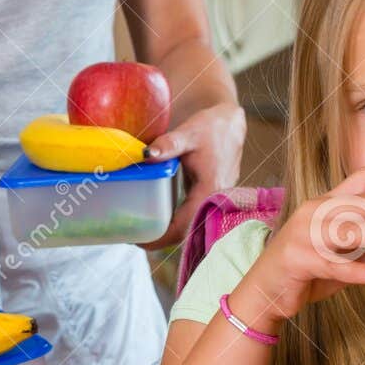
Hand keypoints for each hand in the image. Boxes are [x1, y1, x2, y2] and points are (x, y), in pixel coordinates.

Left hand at [141, 101, 246, 247]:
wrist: (230, 123)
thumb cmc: (211, 128)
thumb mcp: (188, 134)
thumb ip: (169, 145)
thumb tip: (146, 155)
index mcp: (210, 190)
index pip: (184, 226)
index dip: (161, 238)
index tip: (140, 241)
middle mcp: (215, 200)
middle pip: (186, 231)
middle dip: (161, 239)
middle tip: (134, 237)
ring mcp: (215, 200)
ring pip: (190, 224)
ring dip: (168, 231)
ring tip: (142, 231)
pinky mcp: (211, 196)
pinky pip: (192, 214)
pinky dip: (175, 219)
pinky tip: (158, 217)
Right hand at [236, 160, 364, 330]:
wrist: (265, 291)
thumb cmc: (305, 269)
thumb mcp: (336, 249)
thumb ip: (362, 244)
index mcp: (324, 205)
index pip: (358, 181)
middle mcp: (313, 213)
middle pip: (359, 203)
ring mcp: (304, 235)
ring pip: (348, 230)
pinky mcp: (299, 259)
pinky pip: (333, 265)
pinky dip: (357, 271)